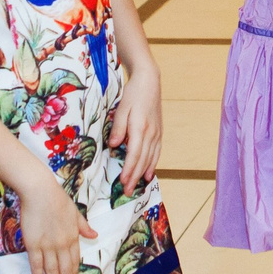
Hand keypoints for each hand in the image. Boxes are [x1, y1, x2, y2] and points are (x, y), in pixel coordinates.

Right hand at [16, 176, 96, 273]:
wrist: (40, 191)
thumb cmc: (57, 199)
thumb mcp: (75, 212)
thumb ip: (83, 226)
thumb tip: (94, 235)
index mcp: (73, 236)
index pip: (74, 261)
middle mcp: (62, 244)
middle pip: (64, 269)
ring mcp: (47, 245)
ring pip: (52, 269)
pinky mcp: (33, 243)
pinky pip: (36, 263)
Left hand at [109, 60, 163, 185]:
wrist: (149, 81)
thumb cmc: (133, 94)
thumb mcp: (121, 109)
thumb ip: (117, 128)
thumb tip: (113, 146)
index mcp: (140, 128)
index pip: (134, 154)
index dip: (129, 170)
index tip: (123, 182)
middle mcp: (151, 133)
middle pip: (143, 160)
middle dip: (135, 177)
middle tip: (127, 192)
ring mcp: (157, 133)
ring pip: (151, 158)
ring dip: (143, 173)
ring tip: (137, 186)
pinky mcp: (159, 132)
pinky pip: (156, 152)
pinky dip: (153, 164)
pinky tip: (149, 173)